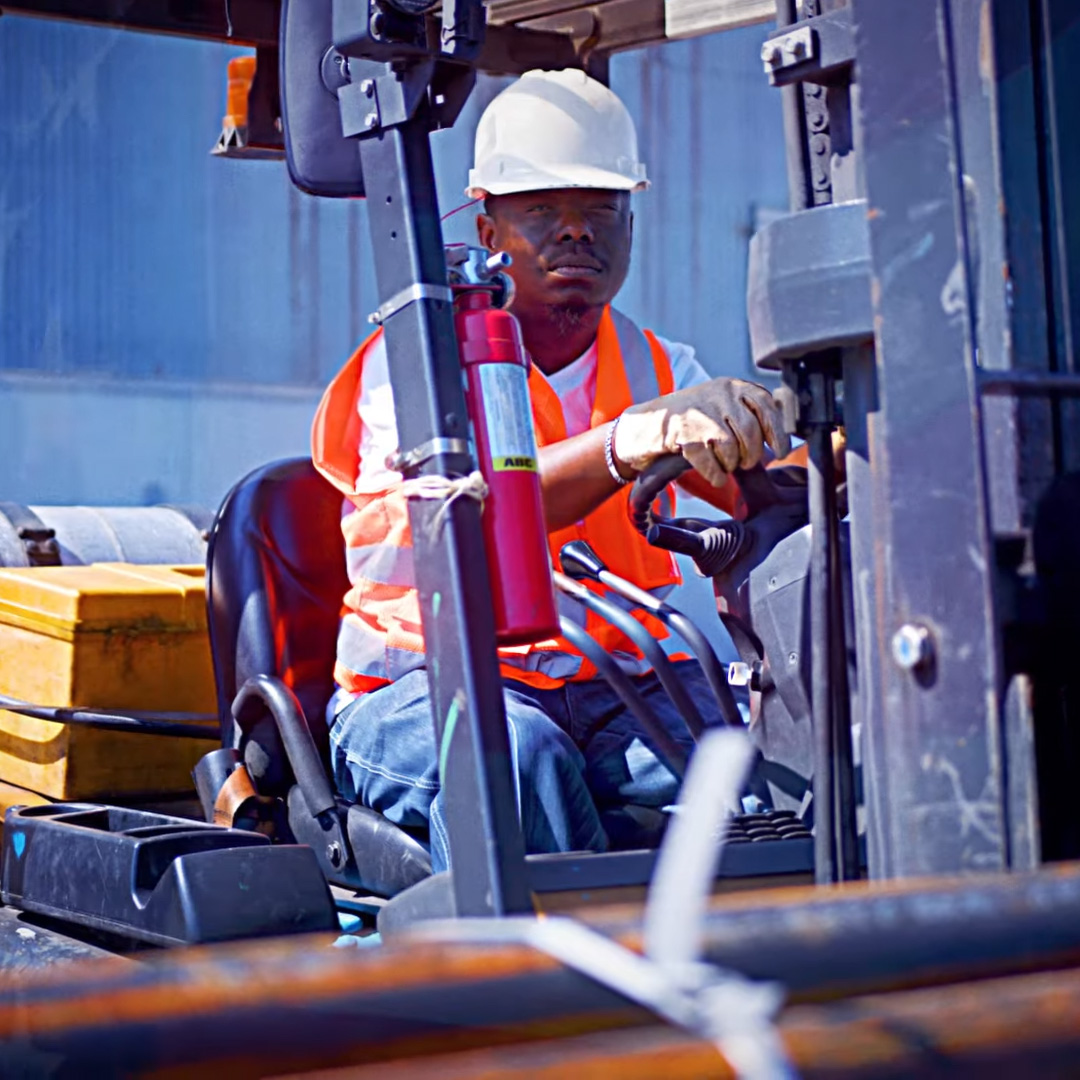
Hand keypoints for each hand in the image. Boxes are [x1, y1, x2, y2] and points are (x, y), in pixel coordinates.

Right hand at [613, 378, 791, 486]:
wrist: (643, 426)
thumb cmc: (688, 421)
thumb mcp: (720, 406)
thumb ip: (746, 414)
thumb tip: (779, 436)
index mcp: (731, 386)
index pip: (766, 405)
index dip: (777, 431)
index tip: (782, 451)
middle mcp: (717, 394)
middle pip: (750, 431)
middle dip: (752, 454)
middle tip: (745, 463)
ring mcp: (698, 412)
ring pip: (731, 447)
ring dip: (731, 464)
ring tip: (723, 466)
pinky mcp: (682, 433)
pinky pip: (710, 461)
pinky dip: (715, 474)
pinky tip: (714, 476)